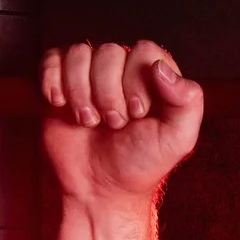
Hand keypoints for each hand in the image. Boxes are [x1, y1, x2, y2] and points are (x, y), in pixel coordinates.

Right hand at [40, 39, 203, 204]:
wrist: (98, 188)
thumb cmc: (140, 164)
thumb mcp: (177, 138)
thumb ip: (187, 100)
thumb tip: (161, 68)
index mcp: (155, 78)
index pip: (145, 51)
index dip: (137, 80)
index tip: (138, 114)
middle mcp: (123, 71)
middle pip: (109, 52)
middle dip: (108, 93)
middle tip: (114, 124)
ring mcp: (90, 75)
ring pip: (79, 54)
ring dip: (81, 91)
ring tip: (89, 121)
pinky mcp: (61, 82)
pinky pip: (52, 58)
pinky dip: (53, 80)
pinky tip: (60, 104)